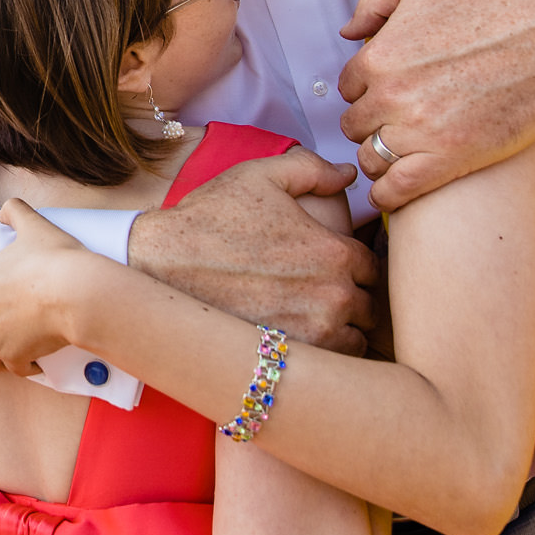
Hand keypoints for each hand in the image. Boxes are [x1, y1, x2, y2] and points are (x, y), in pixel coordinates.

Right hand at [128, 148, 374, 354]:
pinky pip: (327, 366)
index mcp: (335, 253)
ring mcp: (312, 333)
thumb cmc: (211, 216)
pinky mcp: (287, 358)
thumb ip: (312, 168)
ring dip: (339, 330)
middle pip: (366, 306)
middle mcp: (333, 297)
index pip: (371, 267)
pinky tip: (293, 337)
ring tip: (310, 319)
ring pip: (353, 340)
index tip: (330, 264)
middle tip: (318, 291)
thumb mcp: (261, 175)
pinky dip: (318, 355)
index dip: (352, 263)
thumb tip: (346, 174)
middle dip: (348, 297)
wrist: (163, 262)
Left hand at [340, 0, 534, 211]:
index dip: (366, 90)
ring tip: (397, 151)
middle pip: (355, 125)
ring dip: (379, 156)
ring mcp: (420, 130)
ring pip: (371, 158)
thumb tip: (348, 31)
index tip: (387, 91)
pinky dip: (388, 194)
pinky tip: (392, 190)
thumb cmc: (493, 1)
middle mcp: (392, 95)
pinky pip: (397, 190)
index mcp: (379, 56)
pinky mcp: (450, 158)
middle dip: (371, 122)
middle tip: (395, 119)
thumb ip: (375, 1)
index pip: (348, 88)